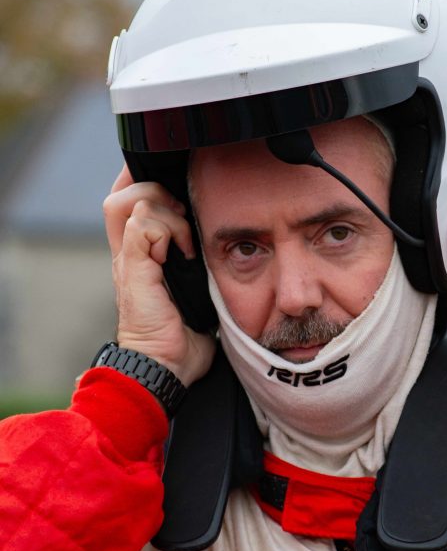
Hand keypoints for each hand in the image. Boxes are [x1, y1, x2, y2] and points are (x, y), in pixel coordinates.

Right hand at [103, 166, 214, 386]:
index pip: (127, 202)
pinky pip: (143, 225)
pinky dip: (169, 232)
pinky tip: (184, 256)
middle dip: (157, 191)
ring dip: (170, 215)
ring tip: (187, 244)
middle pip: (123, 194)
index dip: (142, 183)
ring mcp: (127, 260)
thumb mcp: (195, 288)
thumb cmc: (184, 334)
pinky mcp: (132, 269)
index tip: (172, 184)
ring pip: (136, 203)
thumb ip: (196, 261)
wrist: (165, 367)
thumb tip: (220, 241)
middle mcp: (127, 253)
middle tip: (184, 216)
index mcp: (138, 255)